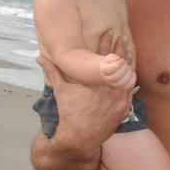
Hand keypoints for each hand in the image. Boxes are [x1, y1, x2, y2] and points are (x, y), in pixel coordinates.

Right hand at [36, 33, 132, 156]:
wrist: (80, 138)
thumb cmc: (69, 113)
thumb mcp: (61, 91)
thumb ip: (52, 71)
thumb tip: (39, 58)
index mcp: (94, 81)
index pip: (102, 56)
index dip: (105, 42)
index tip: (108, 31)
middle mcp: (109, 89)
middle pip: (119, 63)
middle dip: (120, 48)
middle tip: (122, 37)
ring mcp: (119, 99)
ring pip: (127, 75)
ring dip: (128, 62)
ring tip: (129, 50)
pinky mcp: (124, 108)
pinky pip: (130, 89)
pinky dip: (129, 79)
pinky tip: (131, 71)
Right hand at [100, 53, 136, 89]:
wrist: (108, 72)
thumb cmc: (110, 63)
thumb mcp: (110, 57)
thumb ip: (113, 58)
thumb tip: (118, 59)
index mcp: (104, 70)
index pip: (111, 69)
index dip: (119, 64)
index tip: (122, 60)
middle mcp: (108, 79)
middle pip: (116, 77)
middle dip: (124, 68)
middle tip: (125, 63)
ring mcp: (114, 85)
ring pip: (122, 83)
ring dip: (128, 73)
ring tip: (128, 68)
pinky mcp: (121, 88)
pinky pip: (128, 86)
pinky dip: (133, 79)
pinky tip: (133, 73)